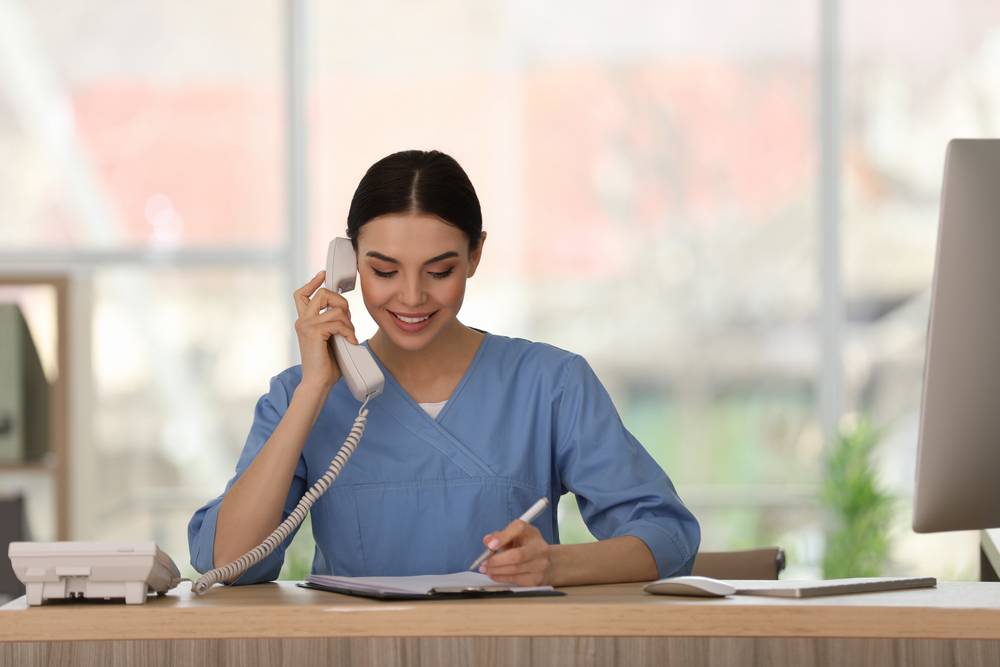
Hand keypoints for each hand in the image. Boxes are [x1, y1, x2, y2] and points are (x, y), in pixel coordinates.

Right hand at [293, 271, 357, 390]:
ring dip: (349, 322)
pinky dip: (348, 331)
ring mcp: (306, 326)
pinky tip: (350, 341)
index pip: (301, 294)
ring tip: (349, 335)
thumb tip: (345, 312)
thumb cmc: (326, 365)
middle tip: (348, 318)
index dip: (312, 282)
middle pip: (322, 294)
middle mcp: (302, 321)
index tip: (323, 275)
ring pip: (335, 309)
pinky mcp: (313, 333)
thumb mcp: (330, 338)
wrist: (318, 383)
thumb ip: (333, 324)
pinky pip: (338, 322)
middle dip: (341, 301)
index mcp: (305, 321)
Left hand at [478, 520, 551, 586]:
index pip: (518, 528)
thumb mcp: (513, 537)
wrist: (546, 562)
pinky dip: (501, 578)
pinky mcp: (537, 579)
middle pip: (516, 555)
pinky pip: (516, 580)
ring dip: (496, 570)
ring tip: (485, 569)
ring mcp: (540, 564)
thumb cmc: (525, 547)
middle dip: (496, 560)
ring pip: (514, 569)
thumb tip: (488, 541)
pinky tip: (494, 575)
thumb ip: (499, 536)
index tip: (490, 545)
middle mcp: (540, 547)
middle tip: (483, 562)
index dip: (503, 537)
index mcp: (532, 532)